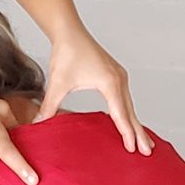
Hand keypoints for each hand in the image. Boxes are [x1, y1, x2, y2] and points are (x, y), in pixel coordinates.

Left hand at [37, 26, 150, 153]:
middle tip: (147, 152)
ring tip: (143, 141)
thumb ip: (49, 107)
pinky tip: (129, 121)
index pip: (120, 114)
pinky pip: (126, 98)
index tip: (133, 149)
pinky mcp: (116, 75)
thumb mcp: (57, 84)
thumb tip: (37, 125)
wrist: (70, 32)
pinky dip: (129, 112)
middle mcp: (119, 80)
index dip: (126, 133)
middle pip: (131, 112)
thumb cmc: (66, 54)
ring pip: (130, 106)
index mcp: (109, 83)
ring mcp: (120, 77)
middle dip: (139, 133)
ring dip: (136, 123)